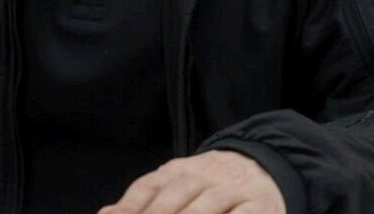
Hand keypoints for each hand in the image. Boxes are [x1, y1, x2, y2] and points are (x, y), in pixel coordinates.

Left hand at [98, 150, 285, 213]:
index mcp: (179, 170)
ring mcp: (233, 190)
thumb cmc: (211, 184)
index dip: (132, 206)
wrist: (266, 164)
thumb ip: (145, 198)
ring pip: (207, 205)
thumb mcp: (178, 183)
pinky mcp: (261, 206)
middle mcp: (204, 176)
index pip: (150, 187)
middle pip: (176, 196)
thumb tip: (107, 213)